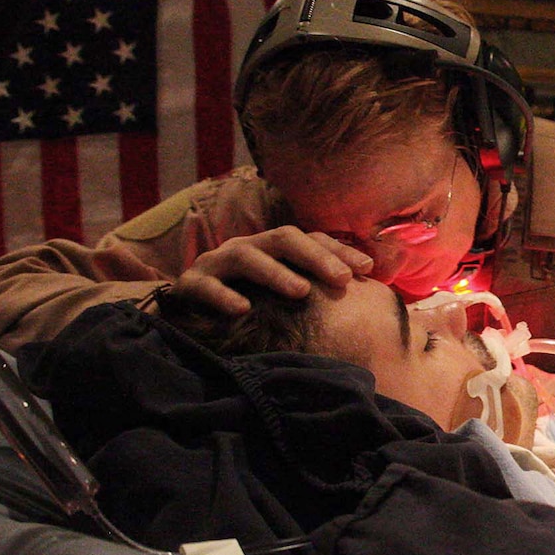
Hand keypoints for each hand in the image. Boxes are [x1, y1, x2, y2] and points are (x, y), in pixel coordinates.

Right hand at [169, 226, 372, 314]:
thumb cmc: (249, 303)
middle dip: (315, 257)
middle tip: (341, 279)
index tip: (367, 269)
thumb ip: (319, 291)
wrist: (186, 315)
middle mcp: (247, 247)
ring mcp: (216, 262)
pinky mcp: (189, 284)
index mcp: (273, 248)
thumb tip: (367, 293)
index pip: (310, 239)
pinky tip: (243, 310)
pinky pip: (205, 285)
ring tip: (301, 291)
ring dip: (275, 272)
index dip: (339, 251)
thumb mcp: (285, 294)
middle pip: (283, 239)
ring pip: (246, 255)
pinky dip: (223, 295)